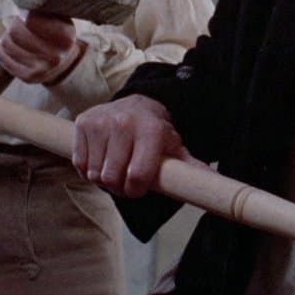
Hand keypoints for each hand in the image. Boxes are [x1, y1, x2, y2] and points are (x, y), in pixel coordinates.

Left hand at [0, 11, 85, 83]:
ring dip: (6, 35)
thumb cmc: (57, 34)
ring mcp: (41, 69)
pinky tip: (5, 44)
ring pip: (7, 44)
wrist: (63, 63)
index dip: (26, 15)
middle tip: (17, 23)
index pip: (31, 20)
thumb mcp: (61, 19)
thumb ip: (46, 10)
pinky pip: (2, 57)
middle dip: (14, 24)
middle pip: (16, 31)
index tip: (27, 15)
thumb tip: (23, 4)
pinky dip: (0, 48)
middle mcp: (55, 56)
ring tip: (12, 34)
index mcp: (65, 37)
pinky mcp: (27, 77)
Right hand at [72, 94, 204, 197]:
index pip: (137, 178)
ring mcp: (101, 121)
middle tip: (124, 179)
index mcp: (151, 132)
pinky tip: (101, 157)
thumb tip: (215, 189)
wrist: (136, 103)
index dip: (136, 190)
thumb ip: (192, 170)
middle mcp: (125, 123)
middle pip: (112, 179)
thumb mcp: (176, 149)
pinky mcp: (83, 122)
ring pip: (94, 173)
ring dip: (102, 177)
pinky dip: (88, 167)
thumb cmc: (157, 134)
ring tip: (114, 166)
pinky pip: (79, 163)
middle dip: (118, 187)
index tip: (138, 188)